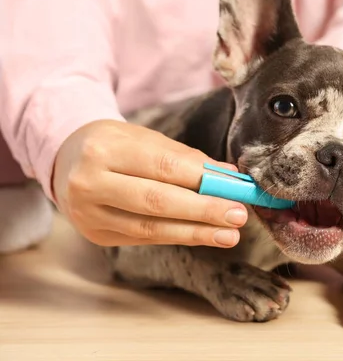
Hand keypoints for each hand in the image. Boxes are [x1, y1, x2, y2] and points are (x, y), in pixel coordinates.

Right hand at [52, 120, 247, 246]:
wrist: (67, 160)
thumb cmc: (116, 146)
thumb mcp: (146, 139)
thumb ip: (186, 158)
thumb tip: (229, 177)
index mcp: (104, 148)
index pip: (163, 166)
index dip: (203, 180)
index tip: (237, 189)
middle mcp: (89, 182)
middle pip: (156, 201)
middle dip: (203, 210)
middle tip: (239, 216)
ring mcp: (90, 214)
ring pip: (151, 228)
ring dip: (196, 232)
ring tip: (229, 235)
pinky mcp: (97, 235)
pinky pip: (145, 238)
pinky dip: (178, 236)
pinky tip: (204, 235)